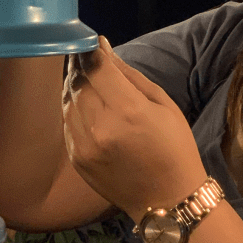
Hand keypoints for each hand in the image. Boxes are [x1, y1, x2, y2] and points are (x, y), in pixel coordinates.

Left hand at [62, 37, 206, 221]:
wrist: (168, 200)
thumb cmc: (174, 147)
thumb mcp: (163, 104)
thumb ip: (130, 75)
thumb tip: (104, 49)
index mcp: (128, 110)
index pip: (96, 68)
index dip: (91, 51)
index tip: (92, 42)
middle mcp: (101, 127)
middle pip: (79, 83)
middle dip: (82, 66)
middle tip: (88, 57)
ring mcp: (85, 146)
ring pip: (68, 101)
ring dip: (75, 85)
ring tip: (87, 79)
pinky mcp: (77, 159)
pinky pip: (68, 123)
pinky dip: (73, 108)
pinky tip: (85, 104)